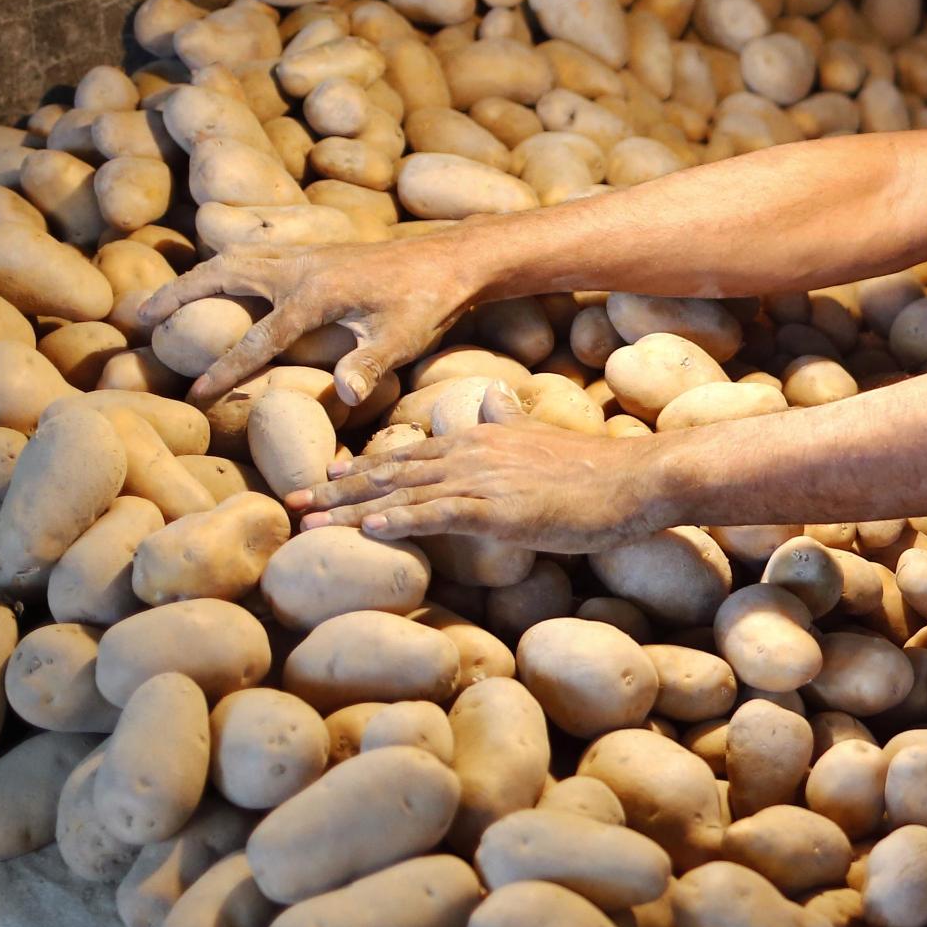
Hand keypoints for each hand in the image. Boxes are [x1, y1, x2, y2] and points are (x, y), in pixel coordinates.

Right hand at [139, 226, 482, 405]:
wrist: (454, 258)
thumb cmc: (429, 303)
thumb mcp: (403, 340)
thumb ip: (369, 366)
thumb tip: (342, 396)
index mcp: (313, 295)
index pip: (256, 339)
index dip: (224, 369)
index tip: (194, 393)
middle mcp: (300, 267)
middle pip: (222, 275)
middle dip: (178, 296)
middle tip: (138, 318)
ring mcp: (306, 254)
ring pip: (236, 257)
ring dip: (197, 276)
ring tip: (163, 298)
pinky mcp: (317, 251)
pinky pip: (257, 253)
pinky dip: (228, 264)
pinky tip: (219, 280)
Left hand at [291, 390, 670, 552]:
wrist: (635, 479)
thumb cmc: (594, 470)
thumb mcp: (541, 438)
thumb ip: (508, 420)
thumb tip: (490, 397)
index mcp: (478, 436)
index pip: (406, 454)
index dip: (361, 470)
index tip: (323, 481)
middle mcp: (471, 451)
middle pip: (390, 472)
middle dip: (337, 491)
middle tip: (291, 506)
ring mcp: (483, 479)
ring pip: (403, 494)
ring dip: (351, 511)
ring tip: (310, 524)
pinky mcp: (500, 509)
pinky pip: (440, 513)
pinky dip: (402, 520)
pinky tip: (371, 528)